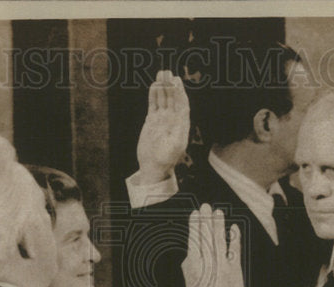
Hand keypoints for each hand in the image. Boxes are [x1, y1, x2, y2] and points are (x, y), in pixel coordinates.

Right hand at [136, 70, 189, 184]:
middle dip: (171, 85)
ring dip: (162, 87)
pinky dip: (153, 95)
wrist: (153, 166)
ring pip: (162, 99)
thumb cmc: (166, 159)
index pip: (182, 104)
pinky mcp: (152, 121)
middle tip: (168, 73)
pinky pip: (153, 105)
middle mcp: (172, 119)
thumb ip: (179, 133)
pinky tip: (153, 86)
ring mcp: (162, 119)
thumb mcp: (175, 148)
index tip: (177, 82)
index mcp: (181, 124)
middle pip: (172, 98)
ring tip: (161, 74)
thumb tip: (182, 120)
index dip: (180, 92)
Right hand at [182, 205, 242, 286]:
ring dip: (218, 225)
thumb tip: (191, 250)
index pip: (193, 240)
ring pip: (219, 240)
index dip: (194, 225)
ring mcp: (221, 266)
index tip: (194, 213)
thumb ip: (190, 265)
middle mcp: (206, 264)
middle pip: (205, 237)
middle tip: (205, 205)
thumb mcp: (191, 282)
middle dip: (205, 220)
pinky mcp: (234, 269)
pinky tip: (234, 228)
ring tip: (217, 212)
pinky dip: (234, 238)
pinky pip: (234, 249)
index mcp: (193, 266)